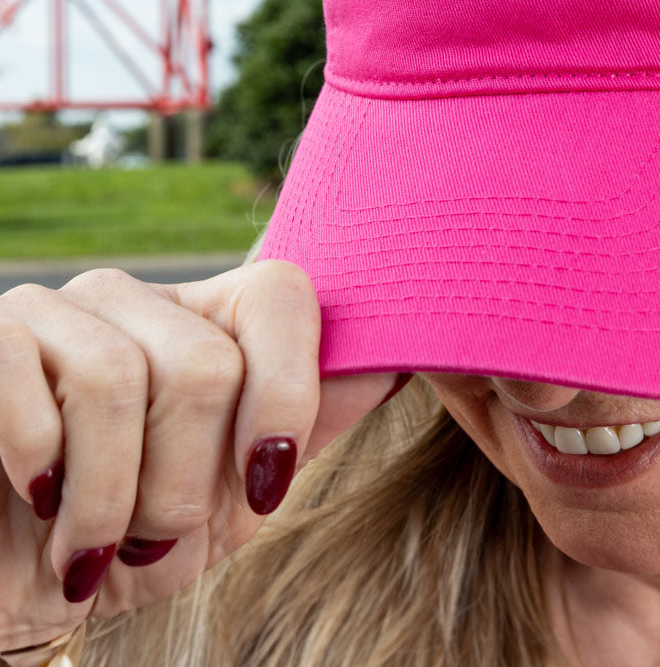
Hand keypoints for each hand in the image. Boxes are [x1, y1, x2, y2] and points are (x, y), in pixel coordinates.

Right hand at [0, 260, 398, 651]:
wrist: (26, 588)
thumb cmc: (138, 537)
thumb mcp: (240, 489)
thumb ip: (311, 417)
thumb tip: (401, 358)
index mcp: (209, 321)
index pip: (282, 291)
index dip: (287, 392)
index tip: (266, 484)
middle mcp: (140, 297)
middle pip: (207, 361)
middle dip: (188, 484)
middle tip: (155, 529)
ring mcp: (58, 307)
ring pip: (121, 377)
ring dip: (115, 499)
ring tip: (97, 538)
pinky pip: (28, 382)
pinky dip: (46, 475)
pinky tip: (38, 501)